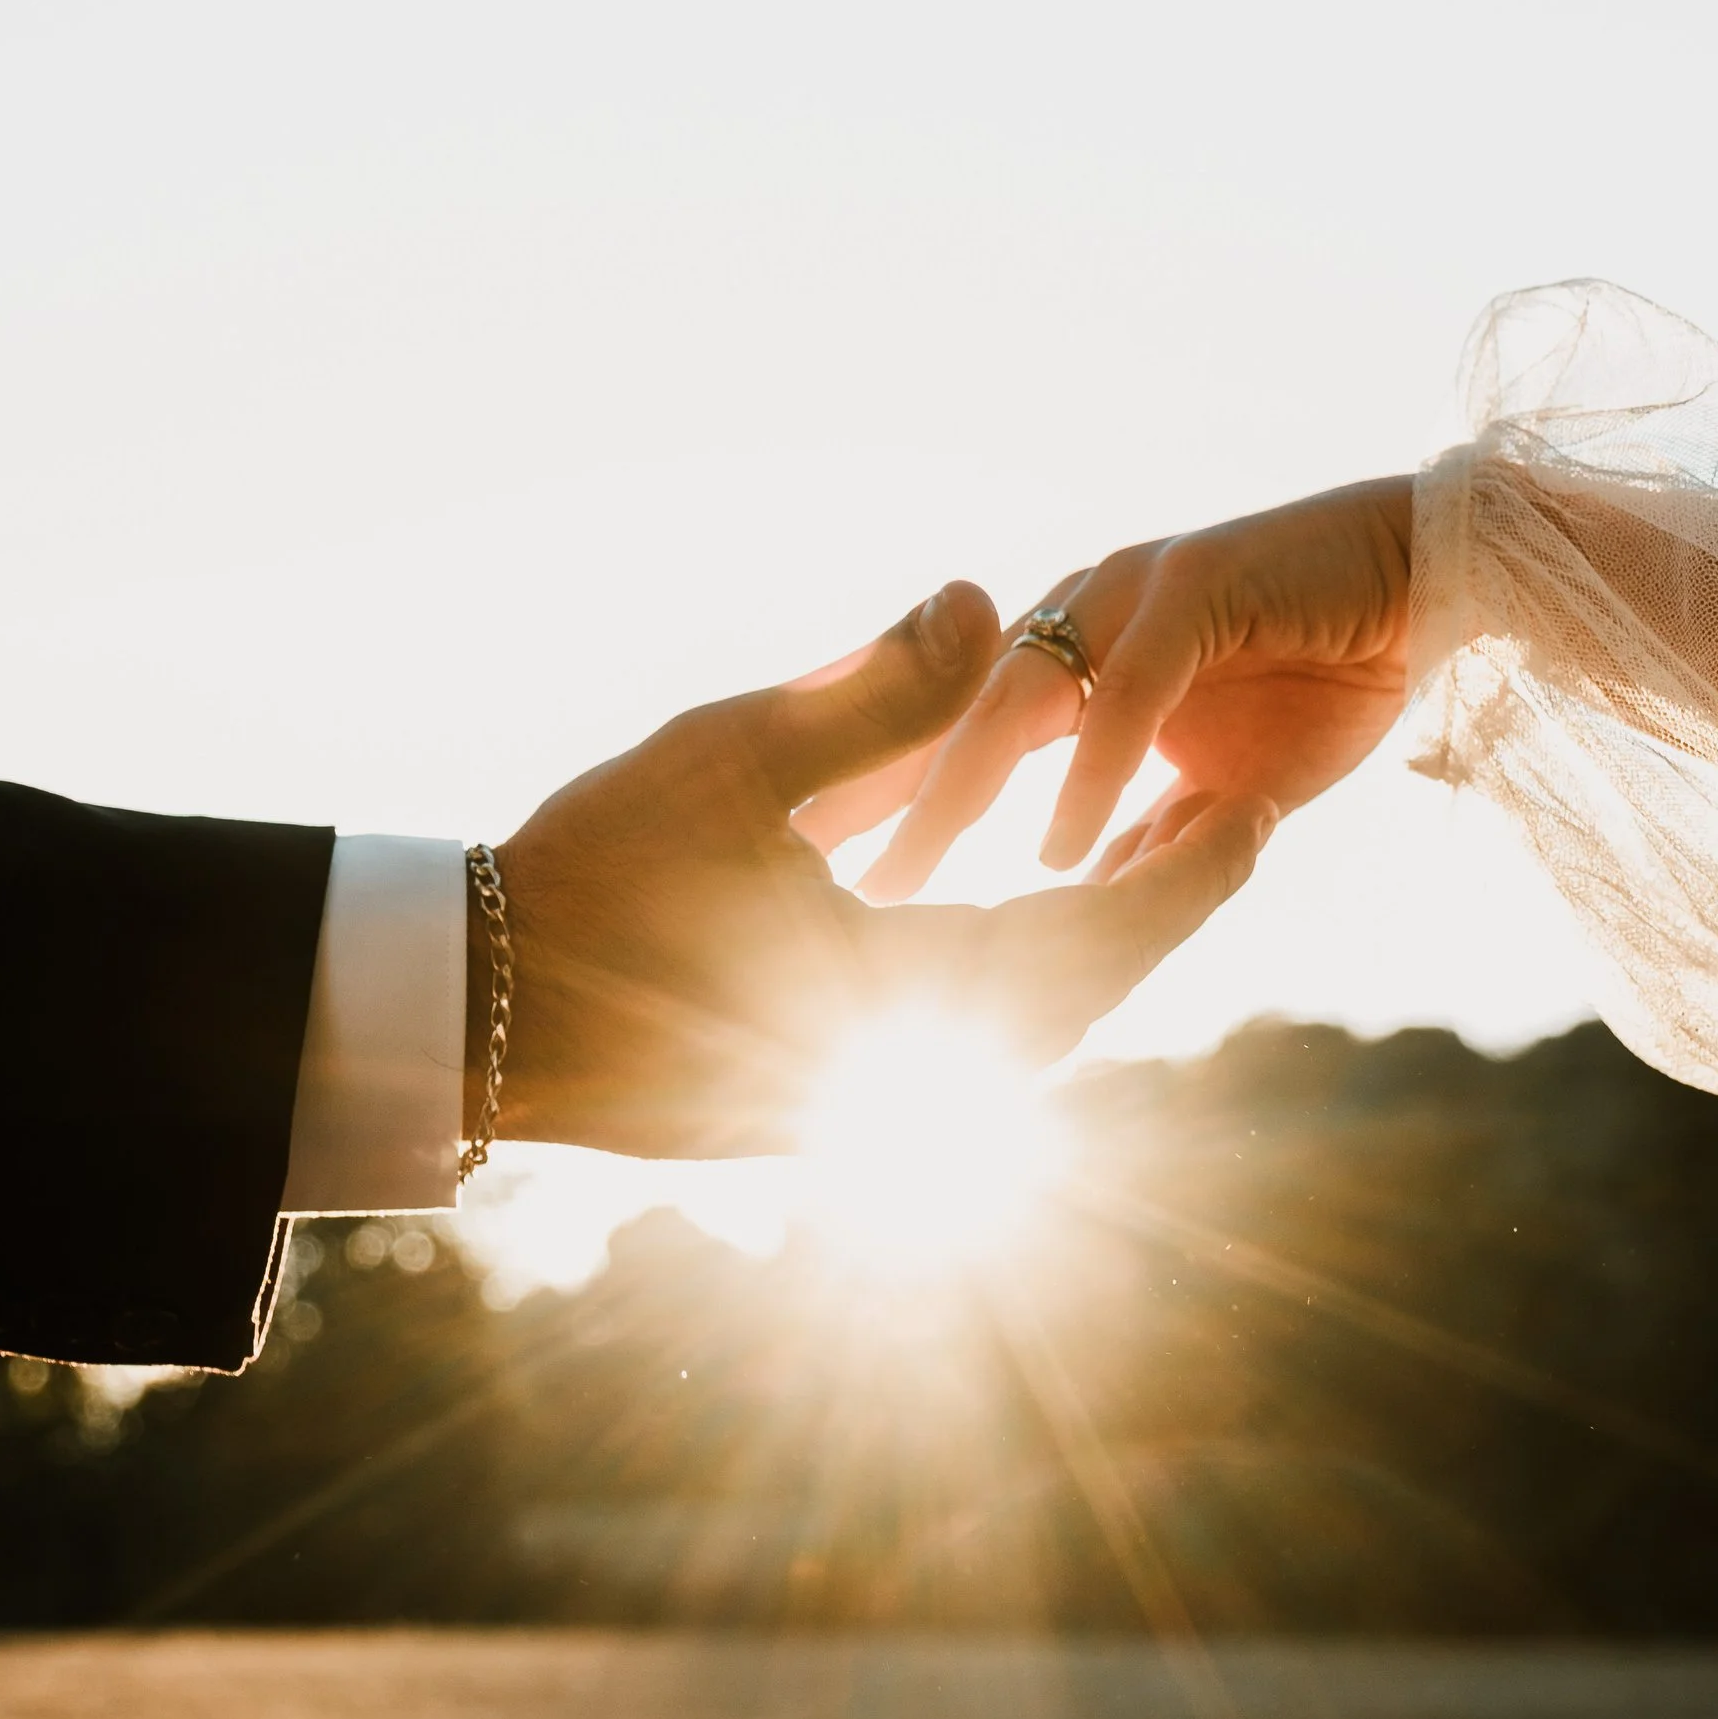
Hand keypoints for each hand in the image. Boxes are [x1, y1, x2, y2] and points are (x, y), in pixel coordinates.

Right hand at [474, 584, 1273, 1156]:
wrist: (457, 1019)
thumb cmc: (584, 878)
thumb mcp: (727, 757)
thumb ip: (870, 689)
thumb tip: (982, 594)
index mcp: (903, 999)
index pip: (1096, 942)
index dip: (1187, 878)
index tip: (1259, 814)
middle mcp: (897, 1083)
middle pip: (1074, 1003)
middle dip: (1149, 917)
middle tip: (1216, 829)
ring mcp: (844, 1120)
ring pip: (1011, 1043)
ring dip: (1076, 957)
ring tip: (1121, 868)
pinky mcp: (797, 1124)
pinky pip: (941, 1064)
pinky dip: (995, 993)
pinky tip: (988, 933)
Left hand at [817, 479, 1414, 901]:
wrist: (1438, 578)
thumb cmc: (1328, 671)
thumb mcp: (1216, 779)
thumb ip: (1145, 827)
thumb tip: (1090, 898)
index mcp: (1069, 656)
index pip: (948, 736)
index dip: (884, 805)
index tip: (817, 887)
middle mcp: (1079, 617)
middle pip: (951, 720)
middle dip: (881, 807)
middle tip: (815, 895)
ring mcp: (1130, 594)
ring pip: (1017, 703)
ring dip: (956, 797)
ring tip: (903, 882)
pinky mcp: (1196, 589)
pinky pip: (1126, 699)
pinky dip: (1090, 778)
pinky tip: (1057, 856)